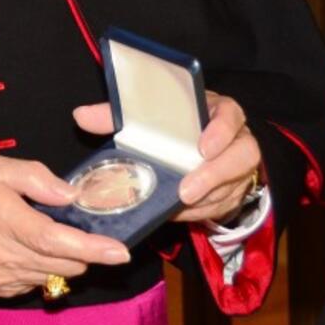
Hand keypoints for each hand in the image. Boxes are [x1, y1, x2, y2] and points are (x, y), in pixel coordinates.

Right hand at [0, 155, 129, 296]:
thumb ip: (35, 177)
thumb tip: (70, 194)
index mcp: (5, 220)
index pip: (56, 240)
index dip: (92, 247)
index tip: (119, 251)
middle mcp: (5, 255)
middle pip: (63, 263)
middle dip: (88, 250)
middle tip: (95, 229)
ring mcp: (2, 276)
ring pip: (54, 275)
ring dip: (68, 258)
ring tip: (62, 233)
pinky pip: (37, 282)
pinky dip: (48, 266)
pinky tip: (38, 246)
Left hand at [76, 94, 261, 225]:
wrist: (200, 145)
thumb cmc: (176, 126)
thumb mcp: (153, 115)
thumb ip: (119, 115)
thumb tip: (82, 116)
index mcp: (217, 111)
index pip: (230, 114)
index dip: (221, 130)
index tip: (202, 147)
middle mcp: (235, 138)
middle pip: (242, 155)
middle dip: (215, 175)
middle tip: (186, 190)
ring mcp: (238, 168)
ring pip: (231, 186)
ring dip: (204, 200)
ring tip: (175, 206)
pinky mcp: (234, 191)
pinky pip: (222, 206)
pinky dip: (199, 213)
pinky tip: (177, 213)